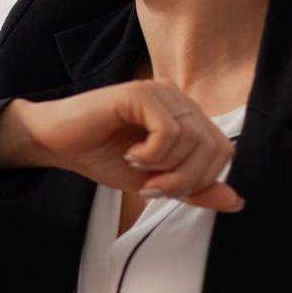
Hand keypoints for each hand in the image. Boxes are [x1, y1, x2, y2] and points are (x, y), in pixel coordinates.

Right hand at [0, 81, 243, 211]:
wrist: (55, 144)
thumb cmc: (100, 156)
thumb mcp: (153, 181)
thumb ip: (193, 188)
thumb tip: (235, 201)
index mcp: (185, 115)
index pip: (222, 150)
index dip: (200, 180)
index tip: (162, 189)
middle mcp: (178, 98)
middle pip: (213, 146)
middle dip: (184, 179)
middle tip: (150, 185)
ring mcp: (160, 91)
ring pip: (193, 139)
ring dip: (165, 167)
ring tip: (136, 166)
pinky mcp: (139, 92)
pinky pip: (169, 130)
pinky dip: (153, 154)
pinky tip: (131, 154)